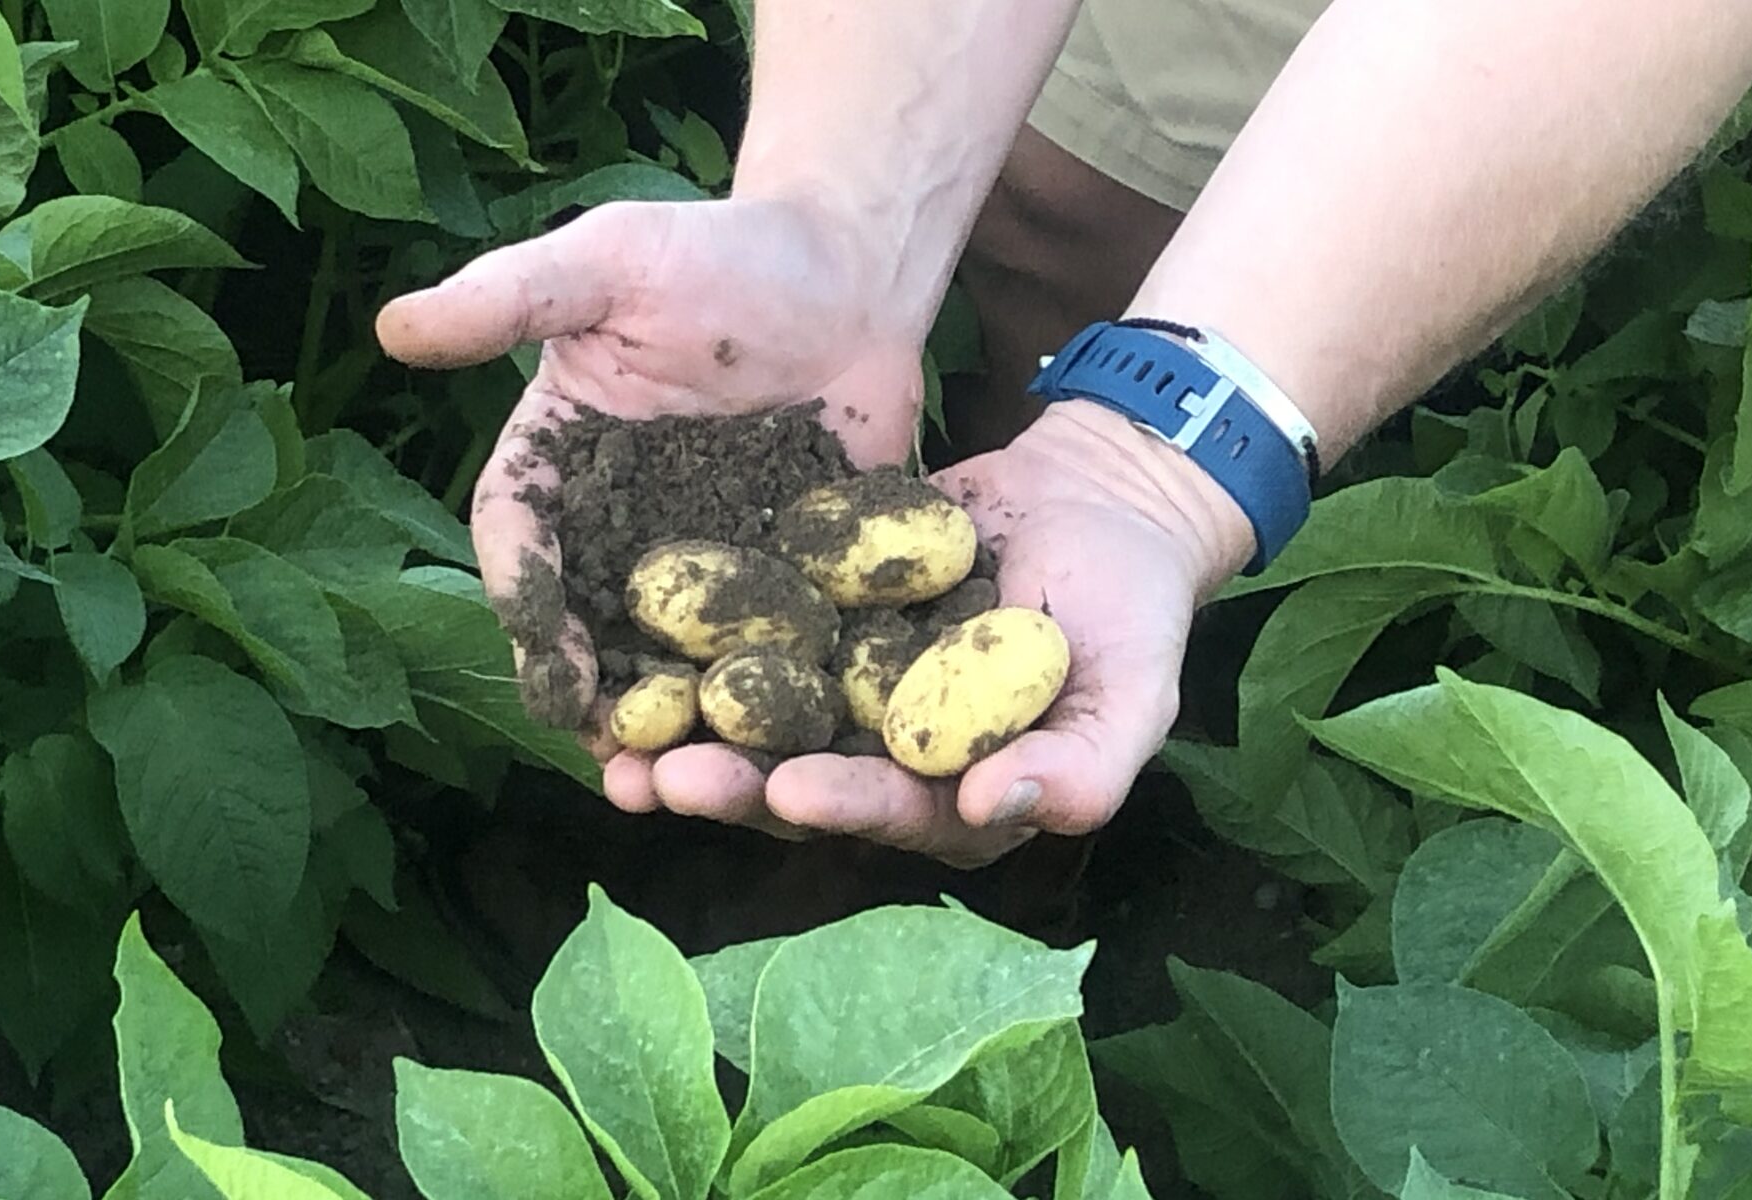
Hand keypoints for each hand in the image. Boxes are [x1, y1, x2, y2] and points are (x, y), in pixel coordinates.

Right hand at [376, 197, 926, 726]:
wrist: (849, 272)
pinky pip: (772, 652)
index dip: (525, 592)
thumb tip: (392, 328)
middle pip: (589, 625)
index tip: (546, 645)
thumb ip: (509, 300)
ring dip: (670, 725)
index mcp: (560, 465)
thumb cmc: (718, 253)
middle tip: (602, 746)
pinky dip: (769, 704)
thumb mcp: (607, 263)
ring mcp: (707, 566)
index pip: (521, 536)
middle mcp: (621, 531)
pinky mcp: (789, 583)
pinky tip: (779, 752)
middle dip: (589, 693)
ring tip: (675, 780)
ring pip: (673, 660)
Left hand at [602, 402, 1255, 866]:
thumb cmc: (1133, 609)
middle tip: (661, 777)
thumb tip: (990, 809)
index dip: (840, 803)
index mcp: (952, 794)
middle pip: (796, 777)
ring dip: (684, 726)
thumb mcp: (1135, 694)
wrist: (1100, 496)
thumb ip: (1082, 768)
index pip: (889, 812)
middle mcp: (880, 750)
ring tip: (617, 731)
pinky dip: (691, 634)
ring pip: (752, 714)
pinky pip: (744, 626)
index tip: (789, 789)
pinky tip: (634, 627)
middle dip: (727, 782)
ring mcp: (838, 680)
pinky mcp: (808, 610)